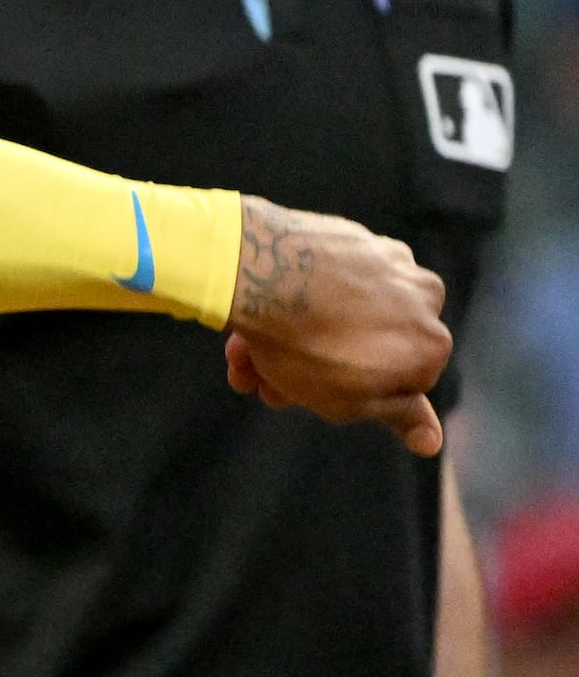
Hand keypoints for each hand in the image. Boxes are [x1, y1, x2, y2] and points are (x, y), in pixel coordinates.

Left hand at [223, 197, 450, 453]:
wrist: (260, 272)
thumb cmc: (306, 345)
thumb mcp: (350, 400)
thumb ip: (397, 416)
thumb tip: (431, 442)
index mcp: (433, 343)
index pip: (396, 383)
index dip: (346, 393)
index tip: (305, 395)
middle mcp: (424, 296)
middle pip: (364, 345)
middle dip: (309, 369)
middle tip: (261, 379)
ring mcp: (387, 261)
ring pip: (341, 313)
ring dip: (291, 339)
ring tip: (244, 352)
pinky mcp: (351, 235)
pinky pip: (327, 280)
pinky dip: (295, 299)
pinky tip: (253, 318)